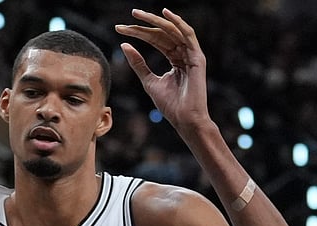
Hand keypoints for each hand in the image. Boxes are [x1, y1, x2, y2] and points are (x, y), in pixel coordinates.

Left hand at [115, 8, 210, 131]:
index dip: (138, 33)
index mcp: (175, 59)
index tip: (120, 29)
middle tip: (130, 15)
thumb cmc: (170, 105)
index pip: (155, 40)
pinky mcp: (197, 58)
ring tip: (139, 15)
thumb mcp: (149, 81)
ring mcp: (191, 55)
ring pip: (173, 31)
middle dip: (145, 24)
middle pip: (163, 33)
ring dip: (156, 21)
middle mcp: (184, 54)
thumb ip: (138, 64)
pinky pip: (188, 35)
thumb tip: (124, 45)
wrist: (185, 119)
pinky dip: (177, 23)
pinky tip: (165, 15)